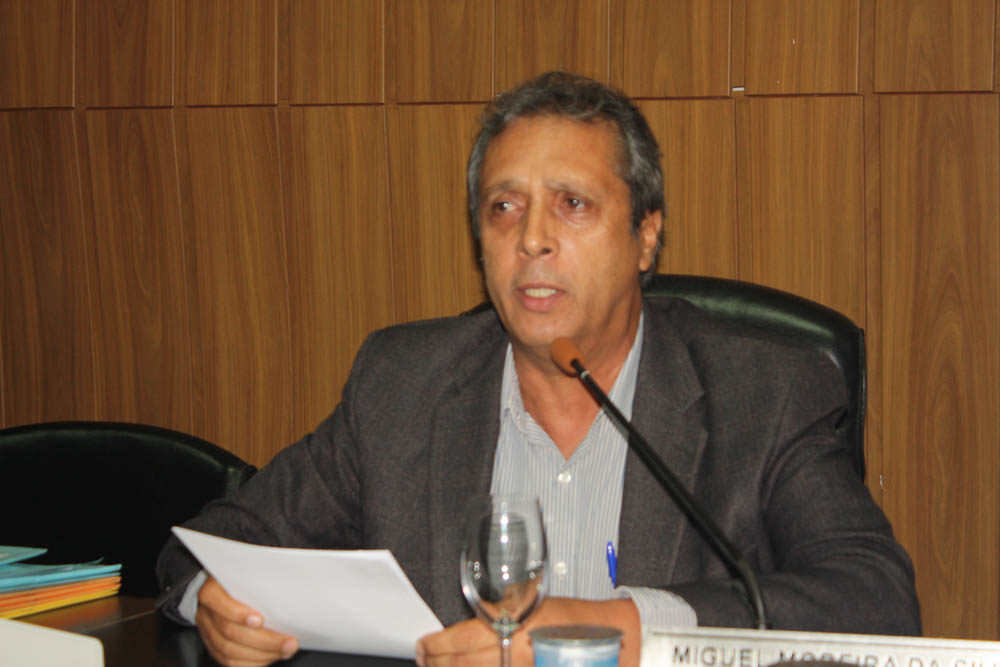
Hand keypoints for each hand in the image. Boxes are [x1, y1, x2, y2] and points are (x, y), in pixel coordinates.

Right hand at [194, 575, 298, 666]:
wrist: (222, 588)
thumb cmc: (242, 578)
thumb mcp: (248, 572)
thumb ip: (262, 579)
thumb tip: (290, 588)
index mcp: (212, 590)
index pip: (219, 602)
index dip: (238, 614)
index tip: (260, 620)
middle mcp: (206, 612)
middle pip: (229, 632)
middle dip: (263, 640)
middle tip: (289, 642)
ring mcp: (208, 632)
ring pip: (230, 651)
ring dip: (262, 654)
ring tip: (286, 650)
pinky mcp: (214, 647)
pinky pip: (230, 662)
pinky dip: (253, 662)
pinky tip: (271, 656)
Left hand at [417, 598, 639, 666]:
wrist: (610, 640)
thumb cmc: (572, 619)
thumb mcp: (531, 604)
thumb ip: (498, 612)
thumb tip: (466, 626)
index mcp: (512, 625)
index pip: (459, 641)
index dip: (435, 646)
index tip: (423, 645)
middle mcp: (513, 653)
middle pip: (459, 665)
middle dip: (435, 663)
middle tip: (425, 660)